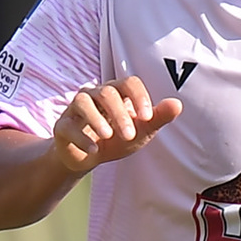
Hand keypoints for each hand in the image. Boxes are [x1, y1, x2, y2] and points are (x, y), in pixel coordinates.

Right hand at [53, 75, 180, 174]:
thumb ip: (158, 118)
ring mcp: (76, 108)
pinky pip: (68, 126)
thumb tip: (178, 104)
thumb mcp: (141, 131)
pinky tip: (94, 150)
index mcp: (117, 91)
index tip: (147, 117)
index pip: (129, 82)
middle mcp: (95, 94)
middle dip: (119, 114)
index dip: (139, 97)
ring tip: (108, 136)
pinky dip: (81, 137)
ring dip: (97, 119)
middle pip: (107, 92)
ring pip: (83, 101)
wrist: (89, 158)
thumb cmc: (117, 138)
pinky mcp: (62, 125)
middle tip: (129, 135)